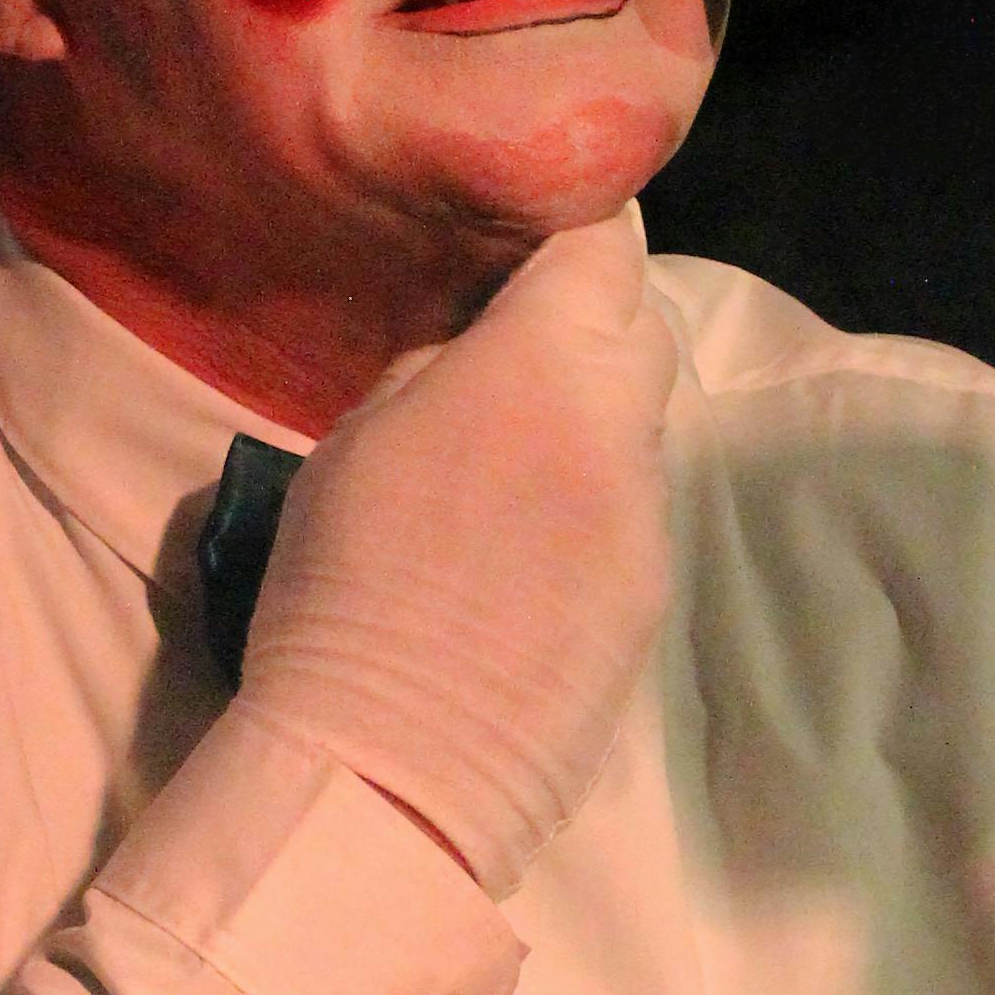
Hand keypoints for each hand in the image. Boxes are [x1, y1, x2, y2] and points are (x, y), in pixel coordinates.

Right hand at [230, 215, 677, 898]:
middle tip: (512, 352)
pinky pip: (631, 511)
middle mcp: (620, 427)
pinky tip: (524, 551)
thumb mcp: (357, 435)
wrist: (393, 763)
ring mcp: (647, 518)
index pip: (603, 247)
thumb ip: (439, 368)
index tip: (528, 244)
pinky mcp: (651, 597)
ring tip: (506, 465)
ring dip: (588, 421)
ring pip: (640, 425)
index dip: (571, 231)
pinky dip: (589, 505)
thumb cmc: (344, 584)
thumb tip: (478, 347)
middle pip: (640, 329)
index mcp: (543, 364)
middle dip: (590, 324)